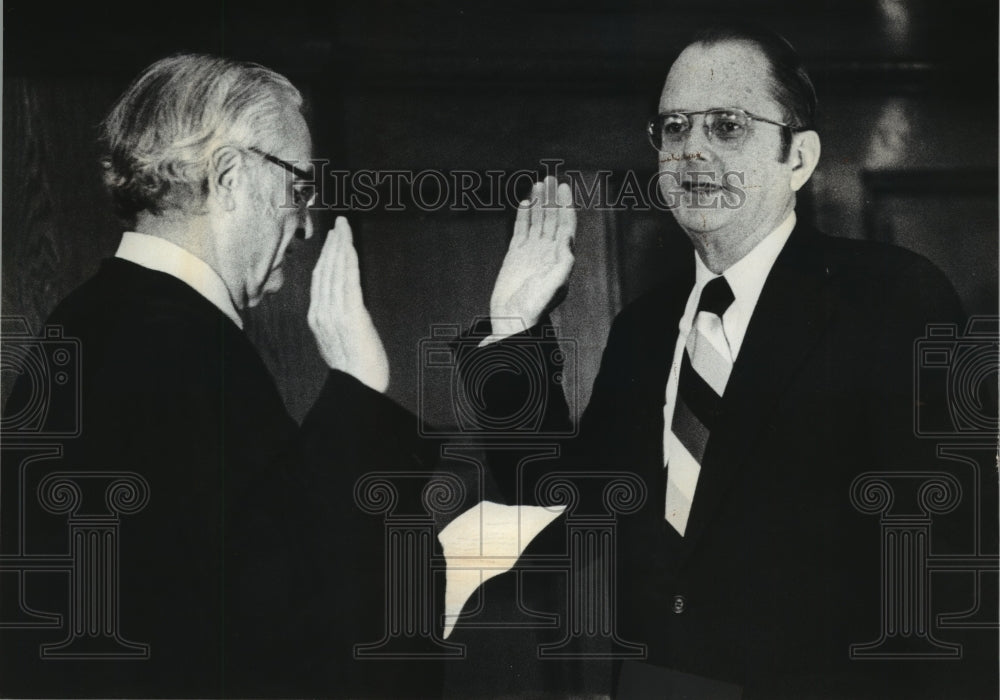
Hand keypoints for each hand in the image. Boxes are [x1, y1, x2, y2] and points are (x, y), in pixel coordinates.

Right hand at [308, 217, 389, 392]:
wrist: (359, 387)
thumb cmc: (354, 368)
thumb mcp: (338, 340)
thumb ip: (337, 320)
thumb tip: (345, 306)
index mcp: (316, 318)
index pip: (319, 280)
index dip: (326, 257)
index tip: (333, 240)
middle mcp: (321, 312)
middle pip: (325, 270)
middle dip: (333, 244)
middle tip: (340, 224)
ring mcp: (334, 313)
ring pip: (335, 271)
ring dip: (341, 246)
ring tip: (345, 228)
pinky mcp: (351, 314)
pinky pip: (349, 280)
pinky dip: (348, 260)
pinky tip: (350, 246)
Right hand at [486, 176, 575, 342]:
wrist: (513, 320)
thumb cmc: (536, 307)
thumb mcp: (555, 286)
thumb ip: (563, 263)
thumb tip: (567, 238)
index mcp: (560, 257)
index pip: (565, 225)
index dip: (566, 205)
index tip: (564, 187)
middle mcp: (548, 252)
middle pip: (552, 219)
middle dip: (552, 199)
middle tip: (550, 179)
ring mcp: (531, 253)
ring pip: (537, 222)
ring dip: (539, 203)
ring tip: (538, 184)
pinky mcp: (515, 256)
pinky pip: (521, 231)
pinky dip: (524, 217)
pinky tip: (525, 203)